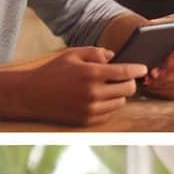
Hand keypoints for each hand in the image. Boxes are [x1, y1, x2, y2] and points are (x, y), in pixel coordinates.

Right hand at [22, 47, 146, 125]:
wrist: (29, 95)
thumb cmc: (52, 71)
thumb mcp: (71, 54)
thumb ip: (95, 52)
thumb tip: (114, 55)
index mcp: (90, 74)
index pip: (125, 72)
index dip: (138, 70)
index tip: (143, 69)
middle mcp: (93, 93)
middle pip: (128, 89)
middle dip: (129, 82)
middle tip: (123, 78)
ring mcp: (90, 109)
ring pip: (121, 102)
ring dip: (119, 94)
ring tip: (108, 88)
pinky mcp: (87, 121)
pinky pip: (109, 113)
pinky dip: (109, 105)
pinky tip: (100, 98)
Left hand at [139, 33, 173, 99]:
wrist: (152, 59)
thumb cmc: (155, 46)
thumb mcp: (155, 36)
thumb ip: (157, 34)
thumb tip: (151, 34)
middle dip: (173, 67)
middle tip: (156, 70)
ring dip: (165, 80)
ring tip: (149, 78)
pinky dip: (164, 89)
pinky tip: (151, 85)